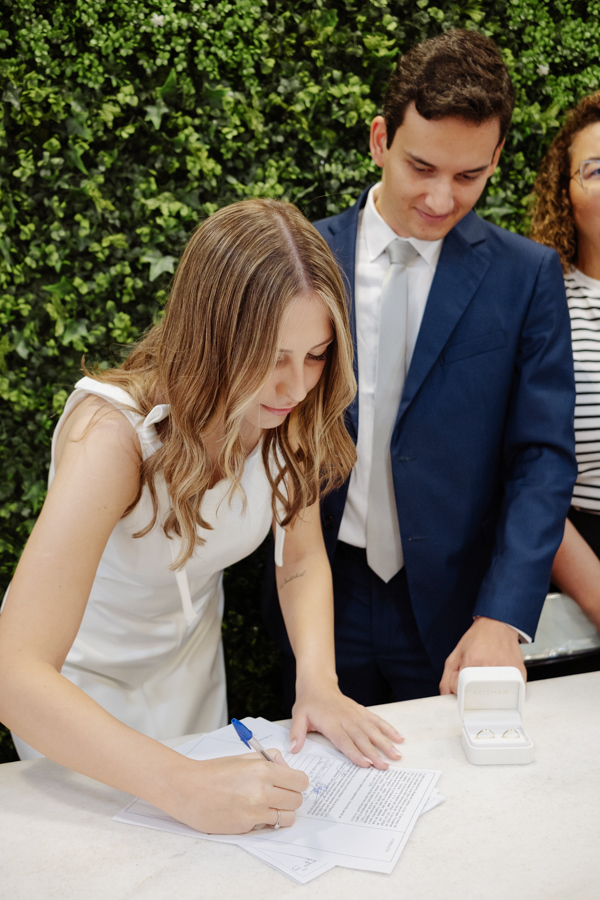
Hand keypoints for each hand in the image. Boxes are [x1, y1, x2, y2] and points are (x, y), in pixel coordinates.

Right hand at [167, 750, 308, 834]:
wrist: (188, 790)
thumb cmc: (213, 772)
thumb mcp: (243, 757)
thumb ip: (269, 760)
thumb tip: (286, 768)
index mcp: (262, 770)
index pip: (300, 781)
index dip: (297, 782)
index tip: (292, 783)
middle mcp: (261, 792)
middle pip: (297, 800)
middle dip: (291, 797)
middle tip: (279, 794)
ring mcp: (254, 812)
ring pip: (287, 818)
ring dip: (282, 812)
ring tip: (268, 806)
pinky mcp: (245, 827)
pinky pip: (267, 826)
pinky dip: (264, 821)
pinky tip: (251, 811)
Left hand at [289, 679, 403, 768]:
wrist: (318, 684)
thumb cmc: (308, 703)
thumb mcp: (298, 716)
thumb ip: (297, 733)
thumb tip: (293, 749)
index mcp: (331, 723)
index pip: (344, 740)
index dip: (355, 752)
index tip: (366, 764)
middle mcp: (346, 719)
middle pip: (361, 738)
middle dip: (374, 753)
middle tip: (386, 766)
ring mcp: (356, 715)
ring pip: (373, 730)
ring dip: (385, 742)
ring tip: (397, 754)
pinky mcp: (362, 711)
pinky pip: (377, 720)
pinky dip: (388, 729)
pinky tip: (399, 738)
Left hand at [439, 616, 526, 694]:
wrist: (497, 624)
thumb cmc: (477, 638)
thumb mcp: (456, 654)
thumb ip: (447, 676)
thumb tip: (446, 695)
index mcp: (471, 661)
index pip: (461, 690)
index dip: (460, 691)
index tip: (463, 687)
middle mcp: (489, 666)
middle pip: (479, 696)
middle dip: (475, 693)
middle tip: (477, 681)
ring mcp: (506, 671)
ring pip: (496, 696)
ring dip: (491, 692)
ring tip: (489, 678)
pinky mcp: (519, 673)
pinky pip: (512, 692)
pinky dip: (506, 690)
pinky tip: (501, 678)